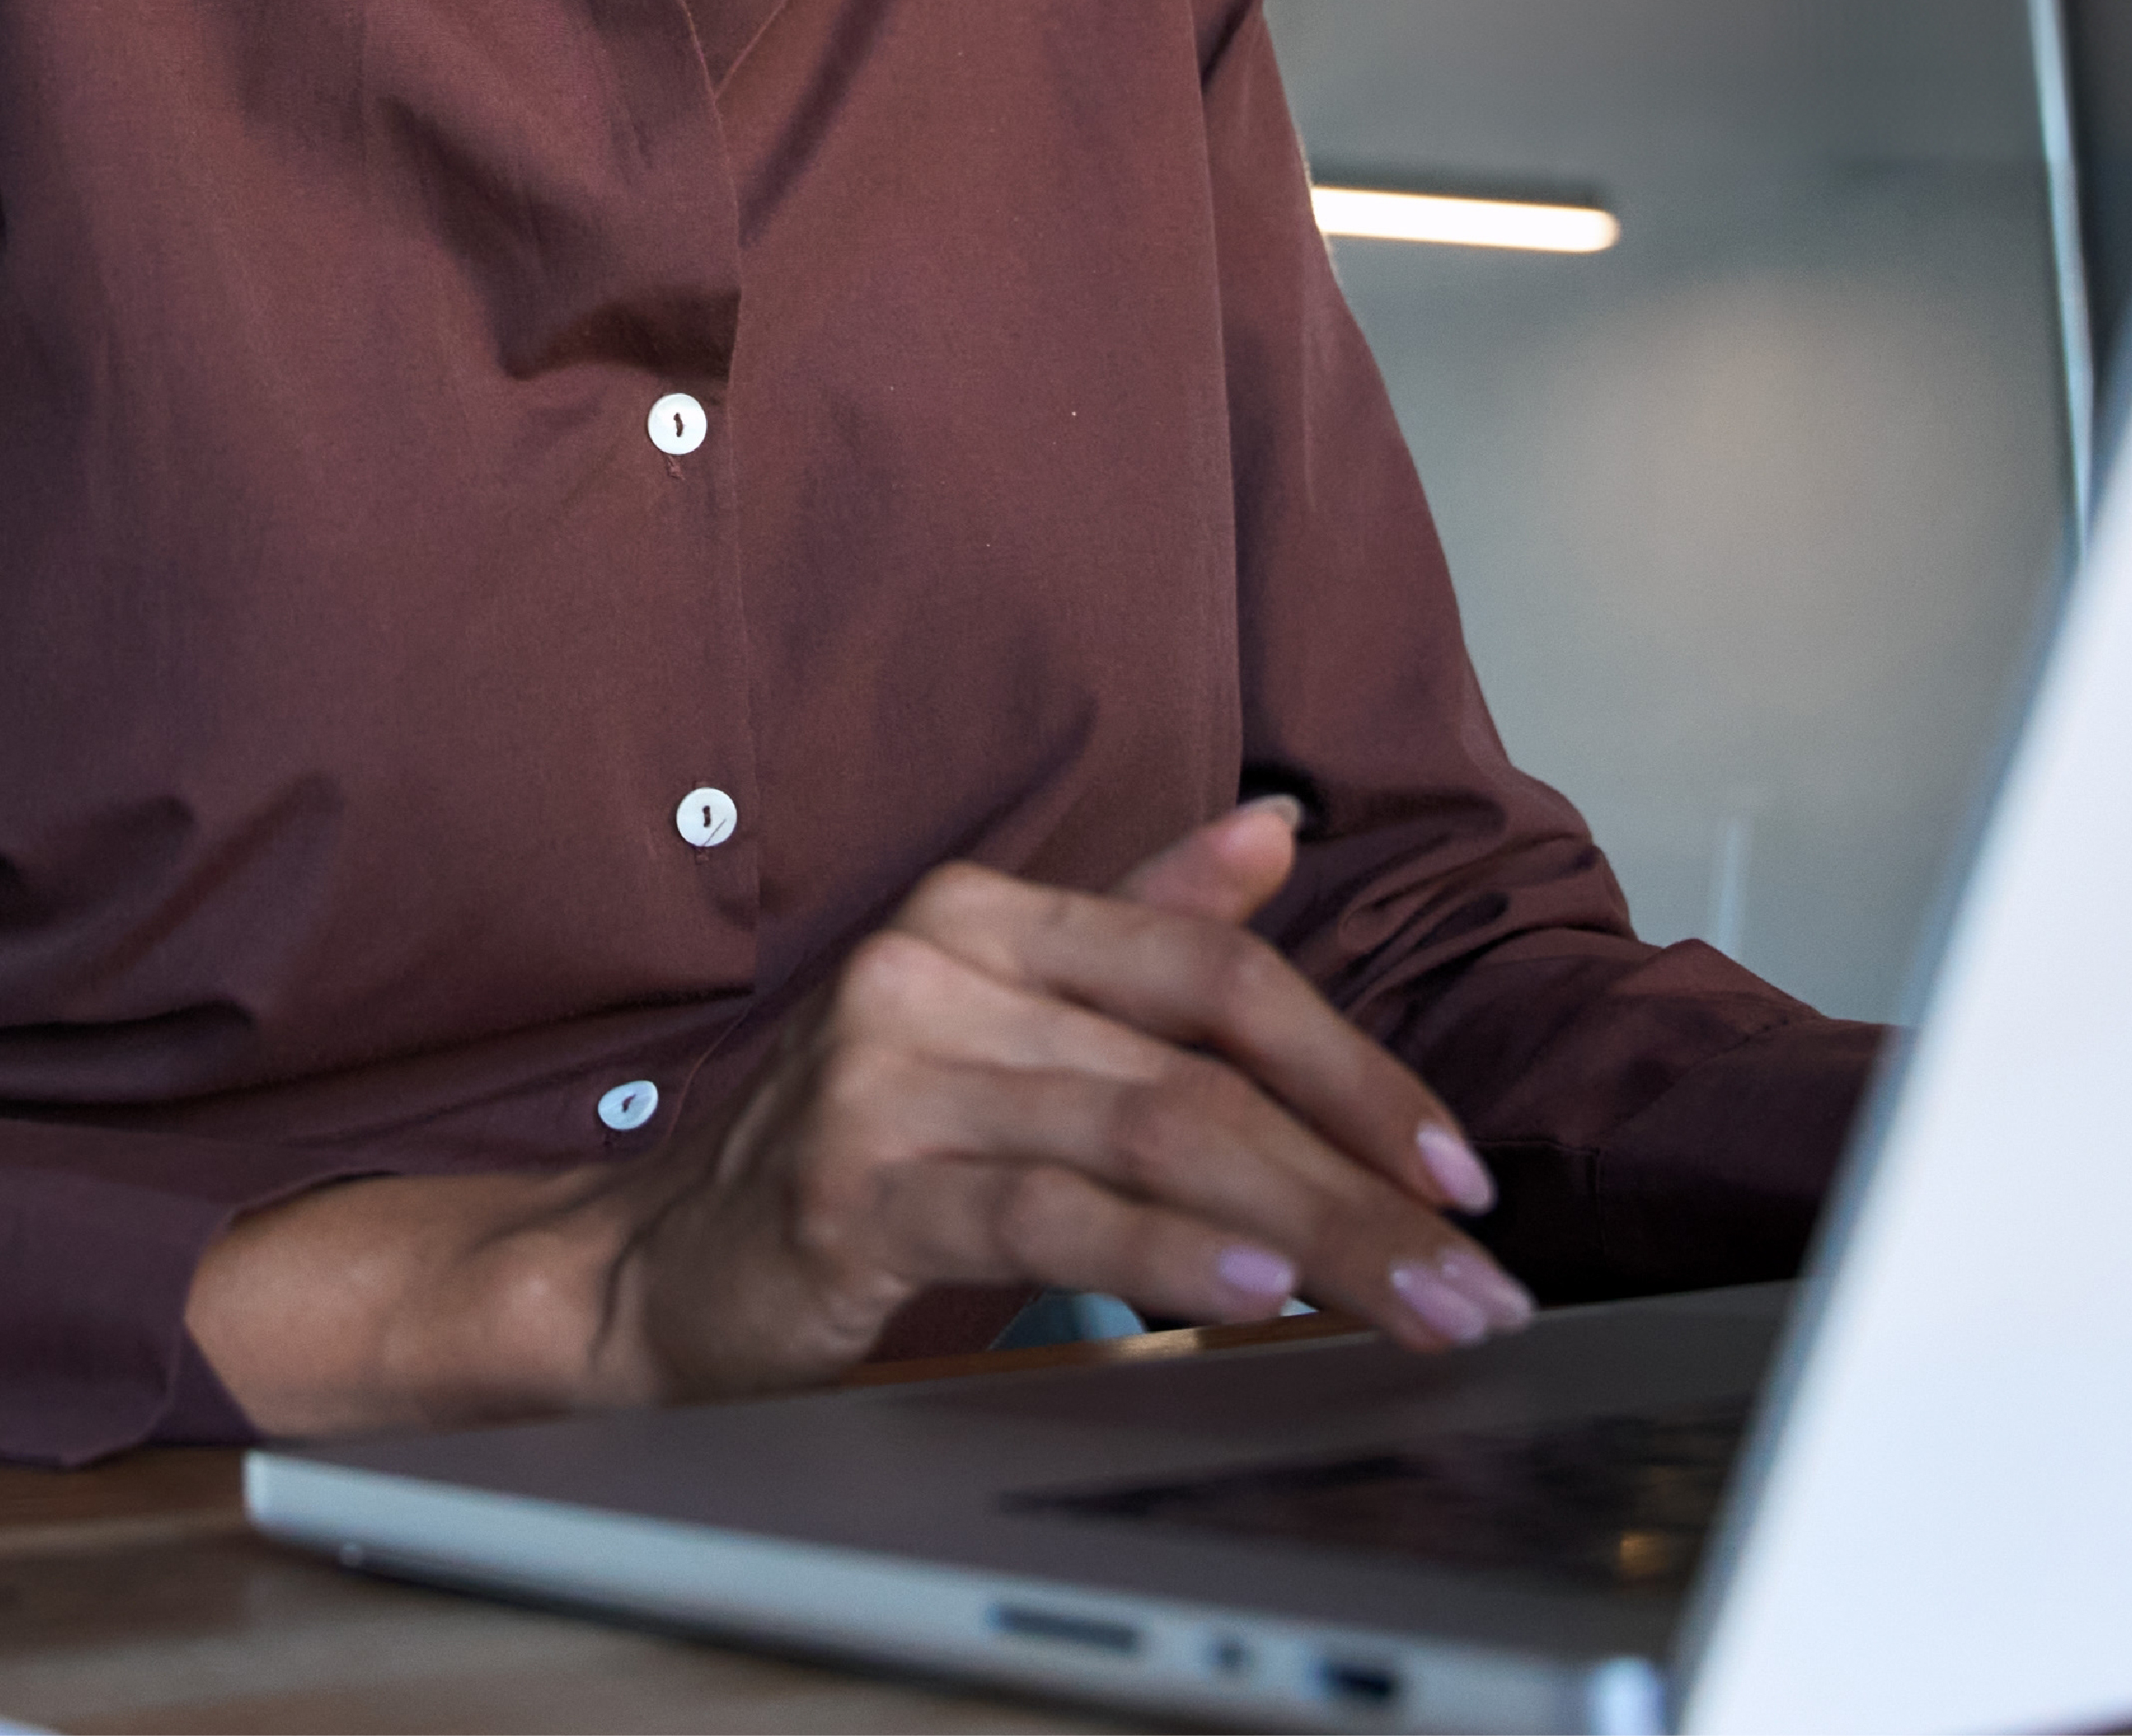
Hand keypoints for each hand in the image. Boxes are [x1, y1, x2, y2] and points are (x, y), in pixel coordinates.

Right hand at [583, 798, 1530, 1394]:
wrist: (653, 1266)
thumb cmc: (853, 1148)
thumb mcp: (997, 1020)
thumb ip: (1136, 925)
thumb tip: (1276, 824)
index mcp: (982, 915)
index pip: (1215, 970)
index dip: (1356, 1067)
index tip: (1461, 1173)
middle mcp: (931, 968)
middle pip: (1203, 1070)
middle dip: (1364, 1184)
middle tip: (1478, 1283)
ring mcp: (884, 1077)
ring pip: (1150, 1140)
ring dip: (1312, 1234)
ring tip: (1414, 1307)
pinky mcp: (850, 1191)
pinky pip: (1046, 1214)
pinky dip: (1166, 1256)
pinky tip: (1256, 1294)